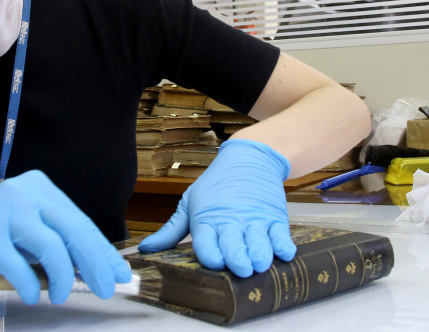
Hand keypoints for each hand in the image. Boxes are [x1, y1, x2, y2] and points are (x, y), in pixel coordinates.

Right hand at [0, 170, 131, 303]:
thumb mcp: (32, 228)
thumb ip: (61, 242)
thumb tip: (101, 269)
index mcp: (41, 187)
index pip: (80, 221)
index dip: (102, 250)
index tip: (118, 273)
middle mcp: (25, 192)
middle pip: (72, 230)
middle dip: (94, 264)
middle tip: (104, 289)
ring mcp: (2, 210)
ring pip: (50, 247)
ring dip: (62, 277)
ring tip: (61, 294)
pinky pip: (17, 266)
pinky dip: (29, 285)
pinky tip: (31, 294)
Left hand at [138, 138, 295, 276]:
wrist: (249, 158)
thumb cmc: (215, 186)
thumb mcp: (190, 203)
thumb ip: (171, 231)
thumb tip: (145, 250)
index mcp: (206, 219)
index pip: (206, 239)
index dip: (209, 251)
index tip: (213, 262)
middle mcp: (231, 221)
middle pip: (233, 242)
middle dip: (237, 257)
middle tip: (241, 269)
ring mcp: (254, 220)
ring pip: (258, 240)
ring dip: (260, 252)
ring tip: (260, 263)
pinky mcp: (274, 217)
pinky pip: (280, 233)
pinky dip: (283, 243)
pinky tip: (284, 252)